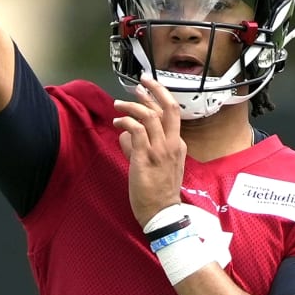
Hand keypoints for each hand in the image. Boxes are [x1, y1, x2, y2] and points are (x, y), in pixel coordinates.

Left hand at [113, 77, 186, 227]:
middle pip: (169, 108)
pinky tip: (117, 122)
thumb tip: (125, 136)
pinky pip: (136, 131)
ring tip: (118, 103)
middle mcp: (171, 144)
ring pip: (150, 116)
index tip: (146, 91)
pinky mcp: (145, 157)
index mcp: (177, 145)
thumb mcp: (155, 166)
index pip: (171, 115)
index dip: (157, 100)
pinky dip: (126, 122)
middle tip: (142, 80)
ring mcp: (160, 150)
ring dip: (132, 106)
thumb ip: (139, 148)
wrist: (162, 214)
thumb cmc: (158, 193)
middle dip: (155, 90)